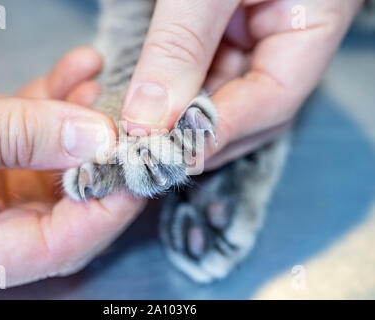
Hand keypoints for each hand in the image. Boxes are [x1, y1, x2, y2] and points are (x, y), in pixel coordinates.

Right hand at [0, 48, 145, 297]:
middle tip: (134, 125)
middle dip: (102, 161)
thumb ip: (13, 137)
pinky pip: (28, 129)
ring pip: (50, 159)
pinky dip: (53, 98)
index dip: (105, 210)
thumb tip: (96, 137)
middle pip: (63, 204)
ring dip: (81, 119)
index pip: (56, 246)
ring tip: (104, 85)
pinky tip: (77, 71)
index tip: (141, 168)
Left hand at [120, 0, 362, 168]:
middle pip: (251, 114)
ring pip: (224, 101)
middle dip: (201, 141)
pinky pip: (205, 79)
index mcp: (311, 26)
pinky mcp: (227, 39)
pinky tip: (147, 111)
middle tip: (151, 161)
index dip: (221, 133)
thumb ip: (181, 45)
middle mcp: (286, 45)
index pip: (274, 100)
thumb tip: (149, 118)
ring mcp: (256, 43)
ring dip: (184, 126)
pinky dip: (176, 99)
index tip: (171, 155)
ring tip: (142, 144)